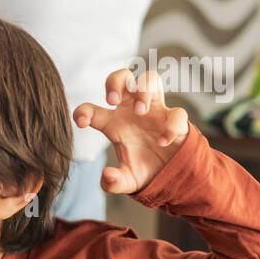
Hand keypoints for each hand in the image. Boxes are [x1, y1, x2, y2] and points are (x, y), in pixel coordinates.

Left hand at [74, 69, 189, 194]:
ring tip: (140, 111)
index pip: (91, 109)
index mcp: (113, 123)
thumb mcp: (125, 181)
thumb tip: (107, 177)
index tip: (82, 123)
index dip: (83, 111)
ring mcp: (155, 111)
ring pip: (150, 78)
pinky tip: (163, 142)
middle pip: (122, 76)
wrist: (171, 176)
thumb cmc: (143, 170)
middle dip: (115, 81)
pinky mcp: (175, 119)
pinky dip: (170, 125)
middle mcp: (132, 111)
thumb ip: (113, 182)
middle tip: (112, 100)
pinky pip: (177, 112)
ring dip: (143, 90)